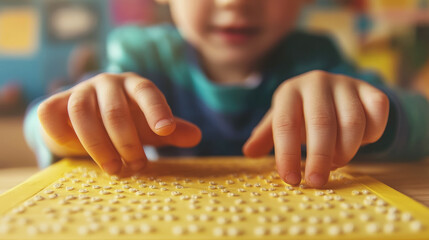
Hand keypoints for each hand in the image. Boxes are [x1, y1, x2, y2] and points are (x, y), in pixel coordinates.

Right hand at [38, 72, 200, 173]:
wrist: (86, 120)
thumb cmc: (126, 122)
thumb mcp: (150, 126)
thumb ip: (172, 131)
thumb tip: (197, 136)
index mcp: (134, 85)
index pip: (147, 92)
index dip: (156, 110)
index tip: (165, 130)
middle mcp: (107, 83)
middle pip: (115, 110)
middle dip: (127, 142)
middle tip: (136, 166)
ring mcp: (79, 91)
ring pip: (83, 114)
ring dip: (98, 145)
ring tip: (113, 169)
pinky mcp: (54, 103)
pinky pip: (51, 114)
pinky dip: (60, 132)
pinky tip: (73, 150)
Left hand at [243, 70, 388, 187]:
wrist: (332, 91)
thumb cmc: (300, 112)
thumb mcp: (279, 120)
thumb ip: (266, 136)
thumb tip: (249, 153)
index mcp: (289, 91)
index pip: (285, 124)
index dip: (287, 154)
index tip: (290, 179)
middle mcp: (317, 82)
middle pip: (321, 123)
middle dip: (319, 157)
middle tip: (316, 182)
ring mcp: (346, 84)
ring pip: (352, 122)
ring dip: (346, 150)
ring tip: (336, 162)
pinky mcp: (371, 90)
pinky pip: (377, 116)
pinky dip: (371, 136)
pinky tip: (359, 142)